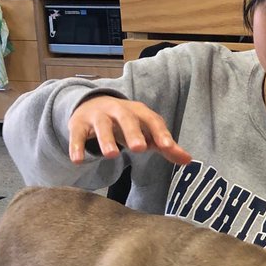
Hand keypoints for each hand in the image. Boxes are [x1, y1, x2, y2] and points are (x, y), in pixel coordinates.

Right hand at [67, 96, 191, 165]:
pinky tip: (78, 160)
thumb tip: (188, 160)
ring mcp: (98, 116)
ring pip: (102, 125)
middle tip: (139, 149)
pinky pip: (77, 134)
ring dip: (106, 139)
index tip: (167, 147)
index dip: (160, 133)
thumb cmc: (128, 123)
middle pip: (126, 119)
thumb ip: (166, 146)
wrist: (94, 105)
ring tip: (111, 155)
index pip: (152, 120)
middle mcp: (119, 110)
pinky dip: (76, 146)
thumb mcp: (147, 132)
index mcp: (139, 112)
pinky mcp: (79, 123)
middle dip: (133, 133)